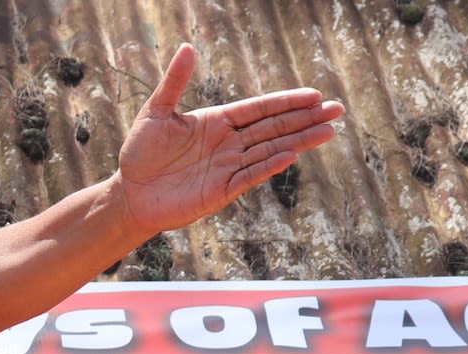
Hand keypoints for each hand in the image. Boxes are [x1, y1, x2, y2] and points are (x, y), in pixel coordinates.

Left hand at [115, 44, 343, 234]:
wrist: (130, 191)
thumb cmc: (140, 152)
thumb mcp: (155, 112)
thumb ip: (174, 83)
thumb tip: (188, 48)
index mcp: (218, 122)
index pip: (260, 108)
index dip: (286, 101)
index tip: (314, 94)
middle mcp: (229, 143)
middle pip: (274, 127)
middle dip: (305, 118)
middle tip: (337, 109)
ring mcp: (228, 168)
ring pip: (270, 150)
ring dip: (299, 141)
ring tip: (328, 131)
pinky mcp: (221, 192)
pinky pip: (250, 176)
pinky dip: (269, 166)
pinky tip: (290, 155)